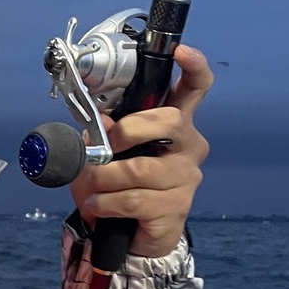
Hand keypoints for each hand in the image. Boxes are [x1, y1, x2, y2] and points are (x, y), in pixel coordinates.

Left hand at [69, 44, 212, 257]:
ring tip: (92, 187)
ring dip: (104, 178)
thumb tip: (103, 121)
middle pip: (167, 121)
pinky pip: (133, 199)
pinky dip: (105, 203)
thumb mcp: (106, 153)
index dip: (193, 67)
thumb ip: (105, 132)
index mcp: (175, 124)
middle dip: (127, 131)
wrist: (133, 237)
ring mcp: (186, 178)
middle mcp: (188, 146)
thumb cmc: (121, 187)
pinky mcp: (176, 208)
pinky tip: (98, 205)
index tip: (180, 51)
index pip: (196, 88)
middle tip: (105, 147)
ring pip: (139, 169)